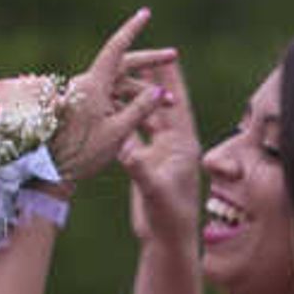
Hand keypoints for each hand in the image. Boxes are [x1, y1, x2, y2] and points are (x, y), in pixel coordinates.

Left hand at [53, 8, 174, 181]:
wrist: (52, 171)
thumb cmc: (83, 154)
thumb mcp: (118, 133)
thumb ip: (140, 109)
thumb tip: (159, 91)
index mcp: (93, 85)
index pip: (116, 49)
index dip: (132, 29)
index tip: (145, 14)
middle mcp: (86, 84)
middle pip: (122, 64)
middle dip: (150, 62)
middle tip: (174, 55)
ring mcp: (83, 94)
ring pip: (119, 83)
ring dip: (143, 91)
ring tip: (169, 106)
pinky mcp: (82, 106)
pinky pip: (110, 96)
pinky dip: (129, 102)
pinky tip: (147, 115)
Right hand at [119, 50, 202, 255]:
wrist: (166, 239)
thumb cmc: (168, 218)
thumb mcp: (154, 191)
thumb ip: (141, 170)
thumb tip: (127, 151)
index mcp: (183, 144)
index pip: (177, 104)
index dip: (171, 79)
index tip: (166, 54)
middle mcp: (174, 143)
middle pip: (161, 103)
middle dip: (151, 79)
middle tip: (140, 54)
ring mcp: (161, 151)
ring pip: (146, 116)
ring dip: (135, 96)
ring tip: (122, 73)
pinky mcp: (148, 161)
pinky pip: (134, 132)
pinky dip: (123, 117)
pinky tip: (110, 103)